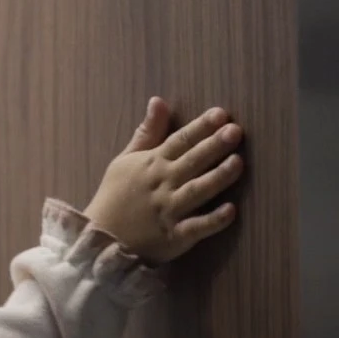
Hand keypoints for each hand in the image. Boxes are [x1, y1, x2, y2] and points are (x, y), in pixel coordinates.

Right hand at [83, 98, 244, 262]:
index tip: (221, 114)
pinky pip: (196, 227)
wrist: (100, 237)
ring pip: (197, 191)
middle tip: (235, 131)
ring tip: (238, 162)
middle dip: (214, 146)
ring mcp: (169, 210)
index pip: (180, 140)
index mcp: (152, 163)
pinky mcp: (174, 236)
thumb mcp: (126, 159)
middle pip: (192, 161)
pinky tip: (231, 211)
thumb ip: (147, 131)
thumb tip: (158, 100)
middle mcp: (162, 184)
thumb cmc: (115, 195)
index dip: (200, 127)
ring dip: (218, 177)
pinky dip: (213, 220)